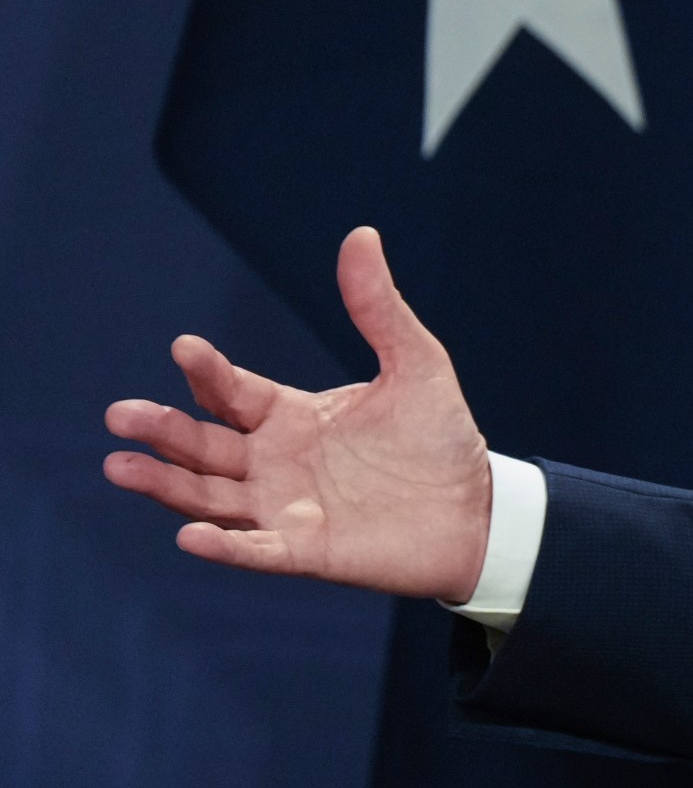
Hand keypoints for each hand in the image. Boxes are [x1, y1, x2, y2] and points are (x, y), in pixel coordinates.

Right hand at [102, 227, 492, 601]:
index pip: (232, 392)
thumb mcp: (416, 364)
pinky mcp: (306, 552)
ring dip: (166, 485)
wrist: (478, 508)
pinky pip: (255, 550)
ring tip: (119, 467)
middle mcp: (274, 462)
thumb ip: (378, 308)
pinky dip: (224, 546)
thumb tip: (361, 235)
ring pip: (208, 496)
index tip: (185, 348)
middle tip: (120, 415)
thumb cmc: (441, 436)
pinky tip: (190, 536)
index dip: (208, 373)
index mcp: (290, 416)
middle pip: (203, 445)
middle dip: (162, 429)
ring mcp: (284, 509)